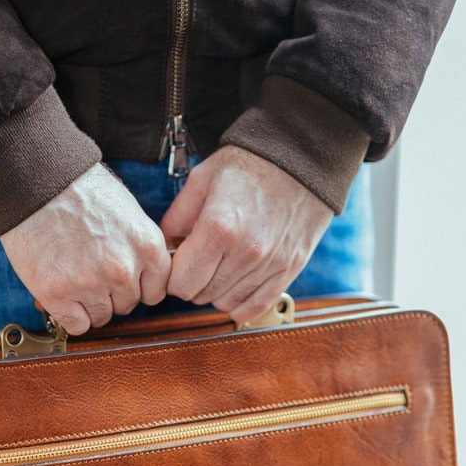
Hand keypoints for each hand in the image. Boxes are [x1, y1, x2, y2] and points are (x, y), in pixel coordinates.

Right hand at [0, 163, 170, 334]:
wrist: (35, 181)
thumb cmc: (78, 189)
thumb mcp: (127, 211)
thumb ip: (138, 246)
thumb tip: (143, 274)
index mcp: (146, 245)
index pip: (156, 290)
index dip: (138, 286)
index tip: (125, 280)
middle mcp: (123, 269)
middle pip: (129, 305)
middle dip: (112, 293)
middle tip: (90, 270)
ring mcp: (91, 283)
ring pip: (102, 316)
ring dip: (89, 303)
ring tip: (73, 276)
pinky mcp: (58, 294)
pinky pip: (77, 325)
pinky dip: (70, 314)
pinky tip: (63, 293)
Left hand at [159, 147, 332, 322]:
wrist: (301, 158)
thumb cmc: (249, 165)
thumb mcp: (202, 179)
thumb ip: (176, 217)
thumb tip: (164, 248)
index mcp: (218, 228)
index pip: (181, 284)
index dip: (173, 276)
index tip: (179, 262)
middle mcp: (246, 252)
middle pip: (201, 296)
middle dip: (193, 282)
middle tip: (199, 260)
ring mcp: (271, 264)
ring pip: (226, 303)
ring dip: (216, 291)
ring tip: (220, 266)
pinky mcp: (290, 270)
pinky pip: (256, 307)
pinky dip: (241, 303)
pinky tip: (236, 285)